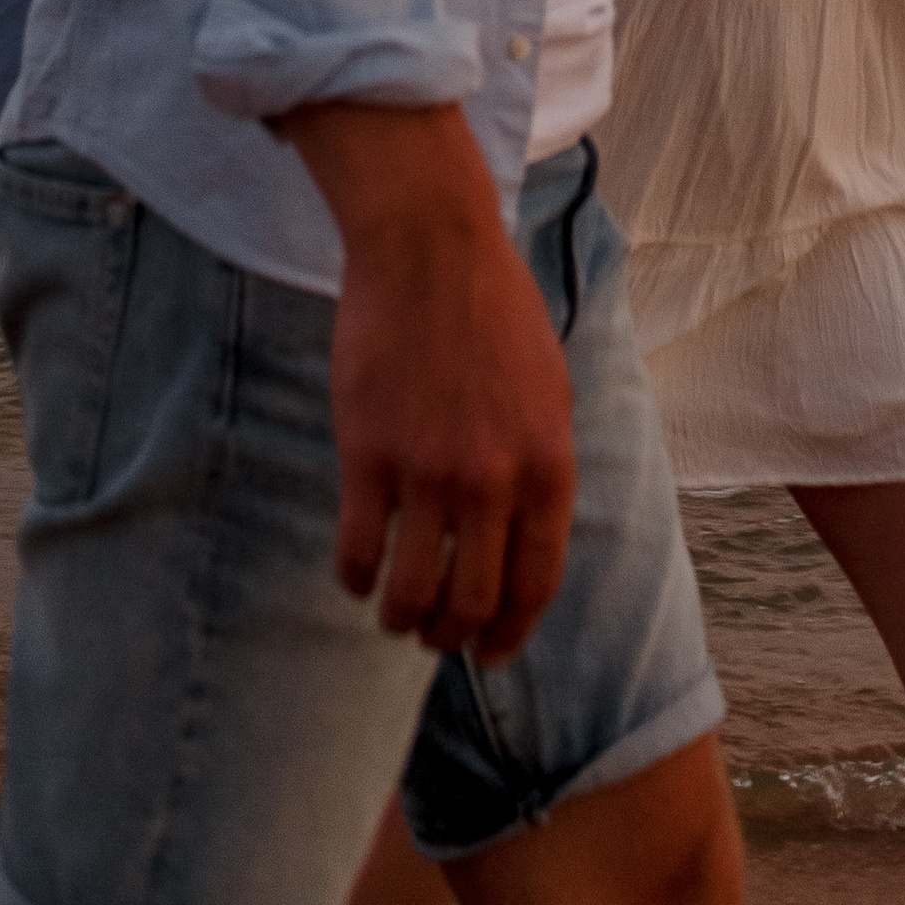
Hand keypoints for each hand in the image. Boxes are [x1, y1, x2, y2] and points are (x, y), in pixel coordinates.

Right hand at [277, 98, 577, 661]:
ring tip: (394, 615)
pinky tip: (356, 573)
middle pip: (473, 603)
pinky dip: (354, 578)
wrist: (432, 248)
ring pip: (412, 593)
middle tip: (435, 636)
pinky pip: (359, 551)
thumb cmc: (495, 313)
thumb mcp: (549, 391)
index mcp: (548, 466)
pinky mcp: (369, 455)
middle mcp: (494, 482)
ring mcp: (429, 472)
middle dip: (453, 637)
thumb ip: (542, 467)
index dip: (512, 631)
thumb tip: (525, 541)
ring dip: (402, 620)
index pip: (535, 583)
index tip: (491, 655)